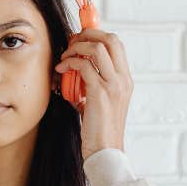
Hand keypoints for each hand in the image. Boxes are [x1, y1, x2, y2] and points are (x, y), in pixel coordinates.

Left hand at [54, 27, 131, 160]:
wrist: (105, 152)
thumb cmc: (98, 130)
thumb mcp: (99, 102)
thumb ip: (92, 84)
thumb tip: (75, 70)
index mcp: (125, 80)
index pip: (116, 44)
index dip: (96, 36)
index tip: (78, 41)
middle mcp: (123, 79)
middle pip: (110, 38)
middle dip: (88, 34)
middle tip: (71, 42)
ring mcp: (114, 85)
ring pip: (98, 47)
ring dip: (77, 47)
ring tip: (65, 56)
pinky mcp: (100, 92)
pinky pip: (84, 65)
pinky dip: (69, 62)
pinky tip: (61, 69)